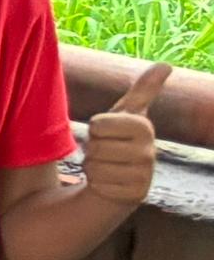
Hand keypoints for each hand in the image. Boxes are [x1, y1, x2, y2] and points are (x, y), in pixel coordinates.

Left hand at [84, 61, 172, 209]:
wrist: (122, 175)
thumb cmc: (120, 139)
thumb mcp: (128, 112)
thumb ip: (144, 89)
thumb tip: (167, 64)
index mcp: (144, 127)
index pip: (97, 124)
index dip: (95, 128)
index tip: (109, 131)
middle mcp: (149, 152)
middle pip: (94, 145)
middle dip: (92, 149)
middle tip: (108, 152)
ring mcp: (144, 176)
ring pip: (93, 166)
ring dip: (92, 166)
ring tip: (108, 166)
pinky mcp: (134, 195)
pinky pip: (97, 184)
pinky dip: (96, 183)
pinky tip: (110, 182)